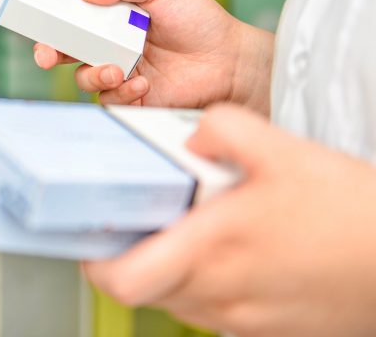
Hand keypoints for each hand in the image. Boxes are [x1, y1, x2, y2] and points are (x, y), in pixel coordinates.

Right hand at [33, 0, 273, 112]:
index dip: (53, 23)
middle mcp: (111, 47)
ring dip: (93, 75)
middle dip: (49, 53)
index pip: (73, 20)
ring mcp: (121, 74)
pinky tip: (145, 83)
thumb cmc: (200, 21)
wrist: (230, 60)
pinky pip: (110, 101)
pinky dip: (122, 92)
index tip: (42, 25)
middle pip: (66, 51)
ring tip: (116, 70)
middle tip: (48, 56)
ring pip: (85, 79)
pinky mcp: (133, 100)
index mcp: (113, 19)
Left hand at [83, 104, 375, 335]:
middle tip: (150, 222)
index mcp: (212, 250)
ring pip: (176, 300)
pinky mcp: (263, 331)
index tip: (98, 235)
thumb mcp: (286, 150)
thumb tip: (187, 137)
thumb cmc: (353, 213)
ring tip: (200, 231)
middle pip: (144, 287)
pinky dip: (208, 285)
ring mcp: (240, 319)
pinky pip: (212, 312)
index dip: (97, 261)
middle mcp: (219, 294)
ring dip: (172, 269)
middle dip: (136, 254)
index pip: (121, 278)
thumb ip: (223, 130)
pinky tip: (236, 254)